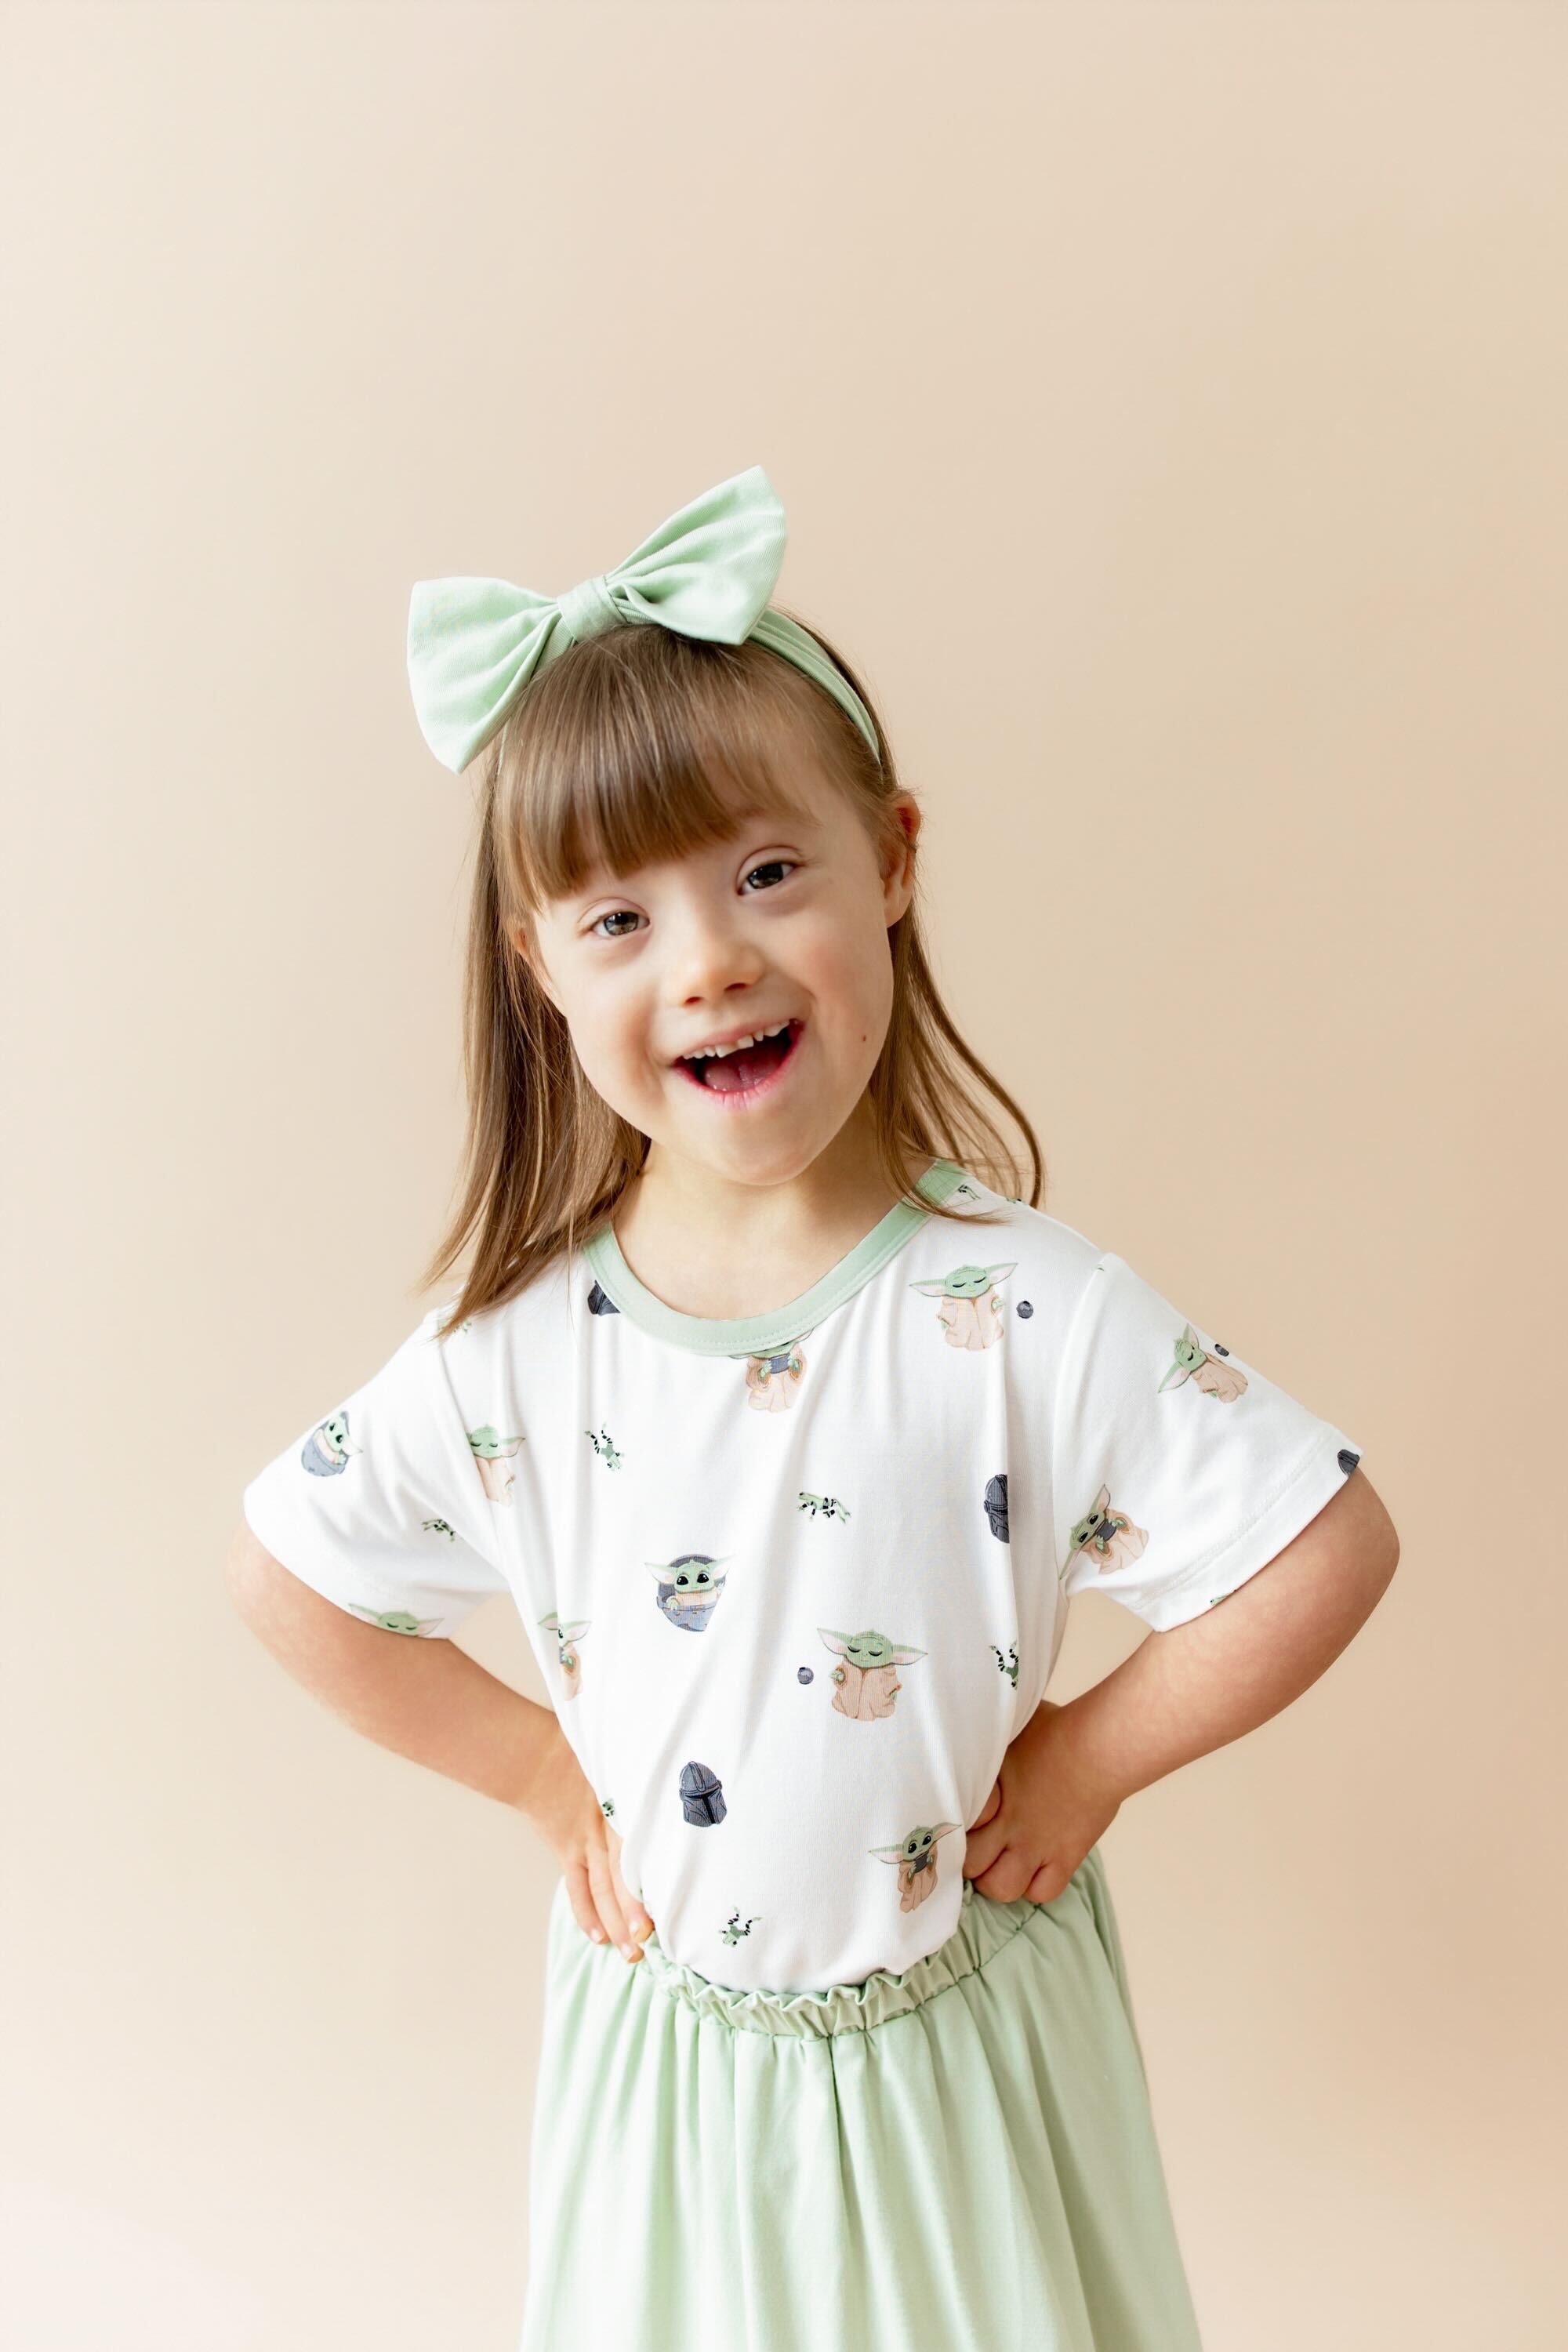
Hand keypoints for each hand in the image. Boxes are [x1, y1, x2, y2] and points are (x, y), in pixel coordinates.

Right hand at [516, 1721, 653, 1963]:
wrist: (535, 1757)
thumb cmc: (582, 1749)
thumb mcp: (620, 1755)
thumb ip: (646, 1769)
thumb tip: (686, 1764)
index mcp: (624, 1804)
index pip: (643, 1846)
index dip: (656, 1875)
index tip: (674, 1901)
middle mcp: (605, 1830)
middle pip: (623, 1876)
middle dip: (636, 1911)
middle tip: (652, 1941)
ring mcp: (582, 1844)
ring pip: (602, 1890)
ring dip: (615, 1924)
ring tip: (631, 1953)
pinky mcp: (565, 1852)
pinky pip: (577, 1889)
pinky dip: (586, 1914)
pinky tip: (598, 1937)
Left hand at [963, 1699, 1123, 1904]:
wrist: (1100, 1746)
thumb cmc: (1055, 1727)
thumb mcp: (1007, 1728)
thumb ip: (985, 1743)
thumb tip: (967, 1730)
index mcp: (988, 1793)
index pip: (952, 1827)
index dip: (950, 1829)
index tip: (955, 1823)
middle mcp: (1007, 1825)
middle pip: (971, 1866)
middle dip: (971, 1861)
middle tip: (980, 1848)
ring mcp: (1036, 1845)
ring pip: (1002, 1888)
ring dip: (999, 1880)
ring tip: (1003, 1863)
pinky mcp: (1066, 1857)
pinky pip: (1043, 1892)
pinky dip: (1036, 1886)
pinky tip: (1035, 1867)